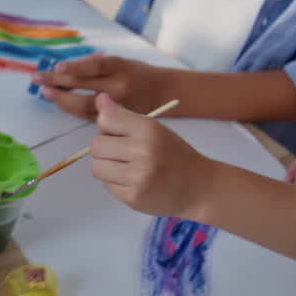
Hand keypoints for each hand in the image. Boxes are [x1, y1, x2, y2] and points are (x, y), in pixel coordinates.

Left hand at [35, 54, 168, 119]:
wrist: (164, 92)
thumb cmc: (138, 73)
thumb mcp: (122, 61)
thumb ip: (97, 63)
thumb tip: (66, 67)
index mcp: (121, 67)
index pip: (95, 66)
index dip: (75, 66)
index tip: (57, 67)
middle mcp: (118, 87)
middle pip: (83, 86)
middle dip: (57, 82)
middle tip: (38, 78)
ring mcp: (116, 105)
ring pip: (83, 106)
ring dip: (61, 100)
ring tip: (45, 92)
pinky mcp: (115, 119)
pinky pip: (88, 117)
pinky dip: (72, 110)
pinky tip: (60, 103)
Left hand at [90, 93, 211, 216]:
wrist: (199, 187)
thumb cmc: (174, 155)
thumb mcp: (153, 129)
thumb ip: (123, 115)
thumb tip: (99, 98)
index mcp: (149, 129)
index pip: (106, 119)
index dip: (106, 126)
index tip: (117, 132)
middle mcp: (143, 151)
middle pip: (96, 145)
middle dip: (104, 149)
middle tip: (122, 153)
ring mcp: (138, 176)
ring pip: (96, 168)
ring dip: (107, 167)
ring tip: (126, 168)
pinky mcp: (133, 197)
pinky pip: (106, 186)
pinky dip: (115, 183)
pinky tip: (133, 181)